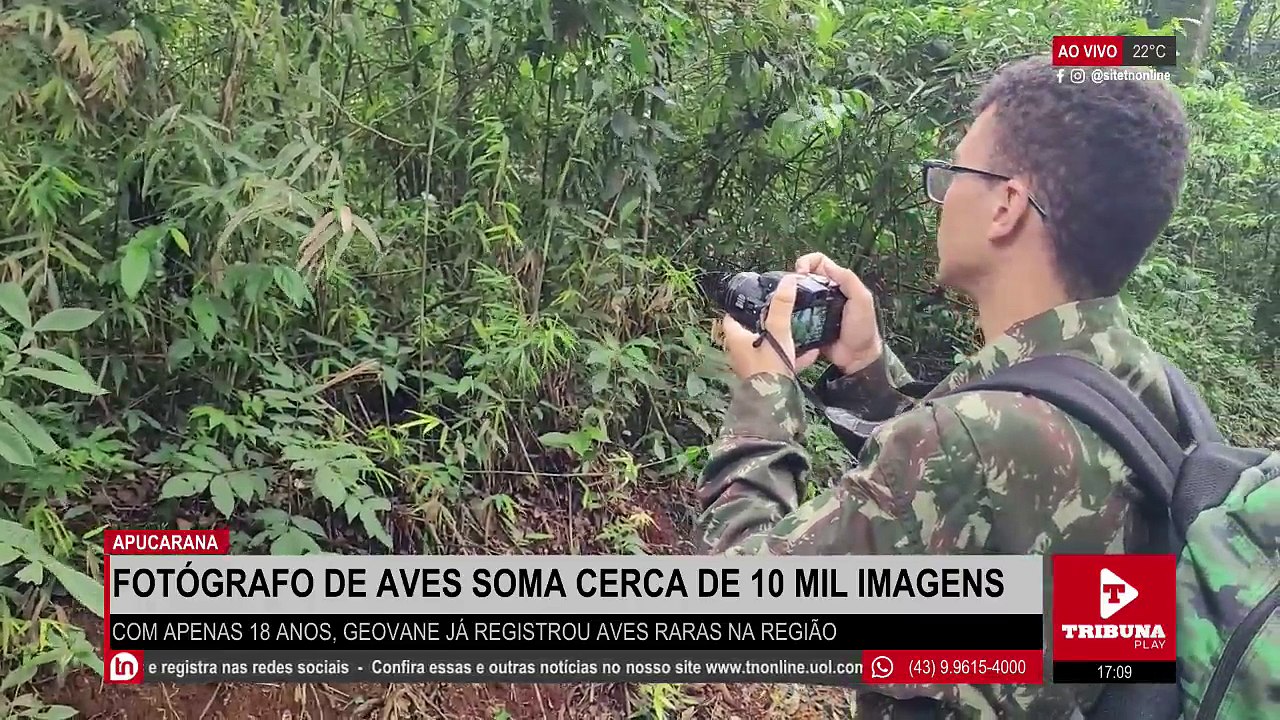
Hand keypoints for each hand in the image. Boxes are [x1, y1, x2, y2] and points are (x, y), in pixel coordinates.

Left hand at [722, 273, 820, 379]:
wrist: (776, 401)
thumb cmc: (770, 365)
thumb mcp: (777, 331)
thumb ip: (782, 306)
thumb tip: (788, 280)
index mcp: (736, 338)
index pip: (732, 316)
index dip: (743, 305)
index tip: (759, 296)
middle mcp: (741, 352)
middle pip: (751, 330)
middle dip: (766, 321)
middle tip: (782, 310)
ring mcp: (753, 366)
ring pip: (767, 347)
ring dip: (781, 338)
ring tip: (798, 327)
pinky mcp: (768, 377)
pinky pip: (780, 362)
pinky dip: (793, 356)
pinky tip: (811, 352)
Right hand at [794, 252, 882, 373]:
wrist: (856, 358)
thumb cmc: (863, 329)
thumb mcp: (862, 299)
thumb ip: (848, 280)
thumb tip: (826, 266)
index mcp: (838, 283)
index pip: (819, 262)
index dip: (807, 261)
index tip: (800, 272)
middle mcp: (824, 293)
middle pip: (803, 276)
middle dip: (793, 277)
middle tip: (790, 288)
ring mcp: (814, 309)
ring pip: (795, 294)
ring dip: (788, 294)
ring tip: (785, 301)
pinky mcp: (806, 324)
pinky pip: (793, 313)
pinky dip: (787, 311)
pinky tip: (784, 314)